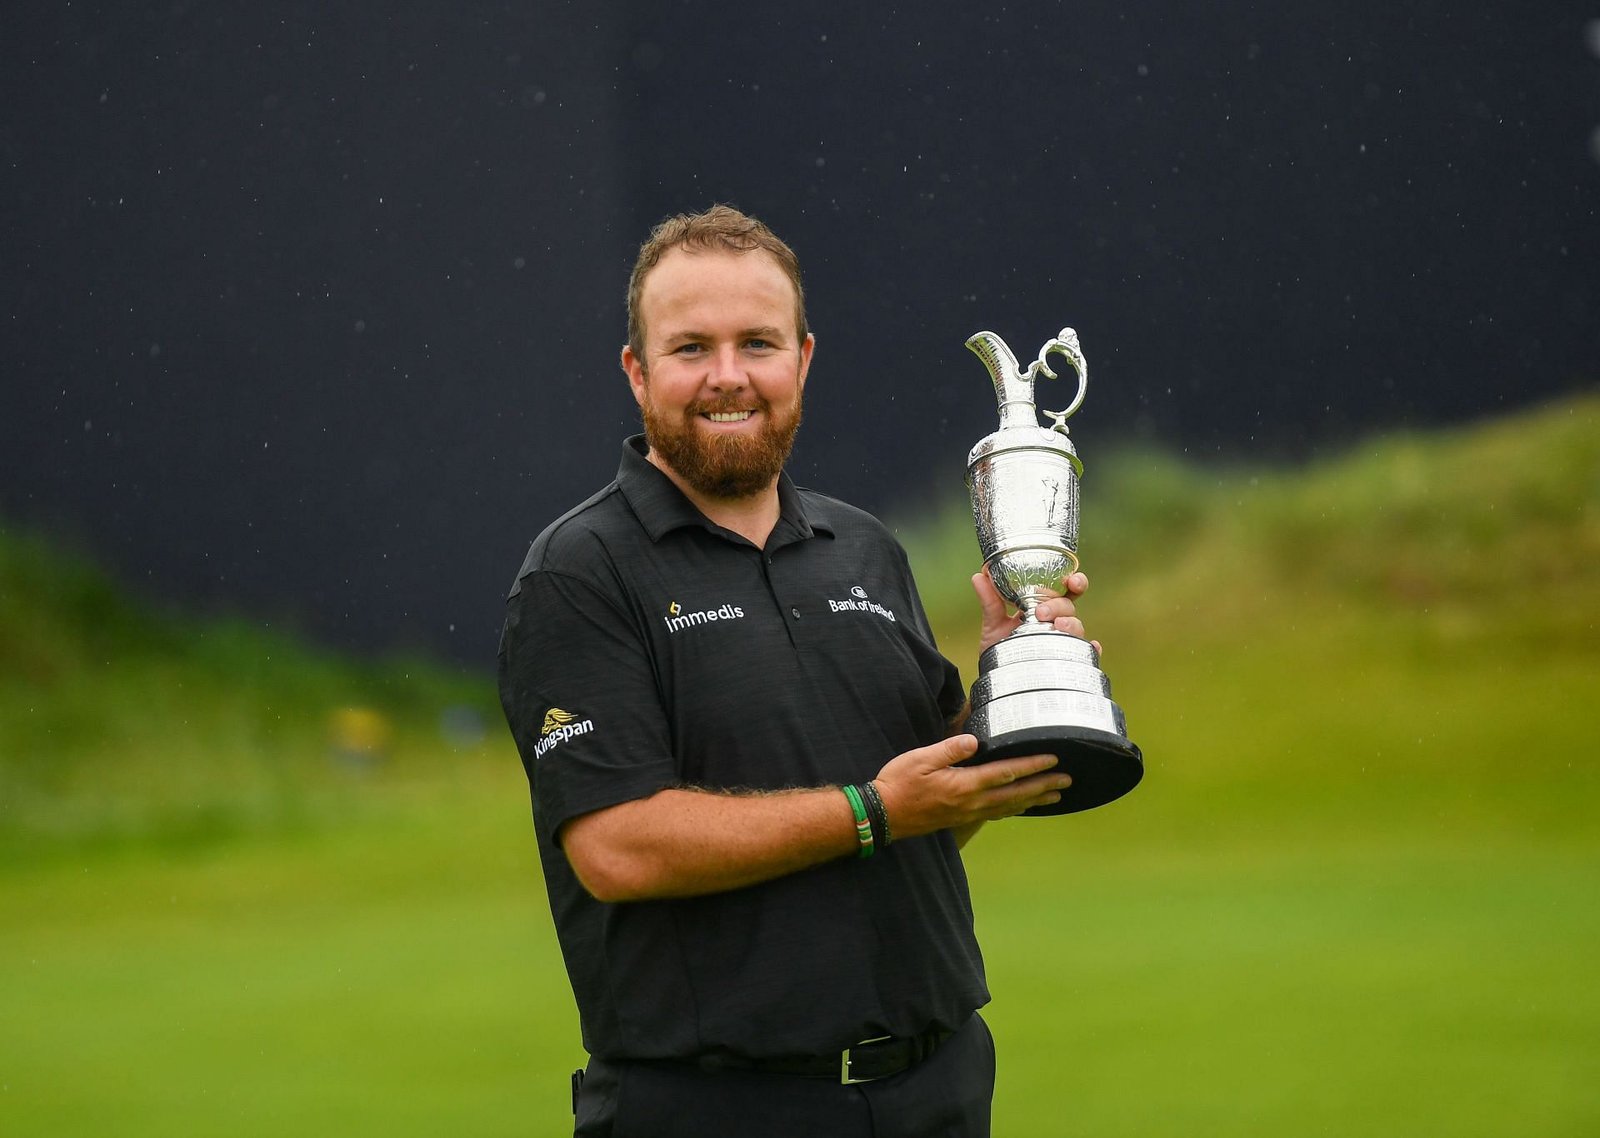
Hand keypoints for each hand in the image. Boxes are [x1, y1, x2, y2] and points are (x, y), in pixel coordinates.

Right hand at [872, 734, 1071, 837]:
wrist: (883, 815)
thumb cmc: (899, 783)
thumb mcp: (920, 759)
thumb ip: (949, 750)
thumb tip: (974, 740)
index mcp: (965, 785)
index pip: (1006, 773)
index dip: (1032, 765)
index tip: (1053, 759)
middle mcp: (972, 803)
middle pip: (1016, 793)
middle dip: (1043, 786)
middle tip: (1067, 780)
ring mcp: (968, 813)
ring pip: (1009, 807)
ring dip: (1034, 800)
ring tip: (1055, 796)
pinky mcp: (962, 818)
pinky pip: (997, 814)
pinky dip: (1014, 809)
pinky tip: (1021, 807)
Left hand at [972, 568, 1100, 655]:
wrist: (995, 680)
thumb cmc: (999, 650)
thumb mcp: (992, 624)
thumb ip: (989, 601)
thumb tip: (979, 576)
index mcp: (1043, 608)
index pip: (1063, 591)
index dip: (1073, 582)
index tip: (1071, 580)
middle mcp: (1056, 624)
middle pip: (1069, 607)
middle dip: (1059, 606)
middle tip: (1041, 613)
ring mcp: (1063, 642)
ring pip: (1078, 628)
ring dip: (1072, 624)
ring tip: (1057, 626)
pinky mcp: (1067, 662)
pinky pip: (1086, 655)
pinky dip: (1092, 650)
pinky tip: (1092, 646)